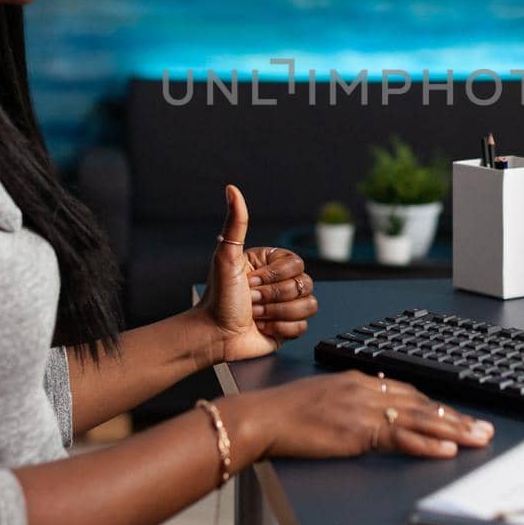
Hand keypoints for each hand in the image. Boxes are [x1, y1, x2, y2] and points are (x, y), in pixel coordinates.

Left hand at [203, 184, 318, 362]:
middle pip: (305, 284)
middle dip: (273, 297)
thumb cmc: (218, 297)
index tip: (250, 281)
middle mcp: (281, 282)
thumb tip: (231, 188)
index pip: (297, 263)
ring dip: (278, 313)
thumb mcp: (226, 256)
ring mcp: (287, 305)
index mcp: (271, 263)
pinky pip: (304, 326)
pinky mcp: (289, 327)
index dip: (275, 277)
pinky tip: (264, 327)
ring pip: (309, 304)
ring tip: (257, 315)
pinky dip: (281, 329)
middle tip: (251, 300)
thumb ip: (235, 222)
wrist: (214, 335)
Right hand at [234, 372, 494, 459]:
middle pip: (423, 404)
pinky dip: (426, 444)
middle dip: (456, 418)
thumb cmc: (285, 413)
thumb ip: (350, 404)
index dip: (438, 407)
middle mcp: (367, 390)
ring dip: (453, 431)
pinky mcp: (358, 430)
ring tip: (477, 439)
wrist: (262, 417)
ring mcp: (364, 409)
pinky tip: (445, 450)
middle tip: (484, 429)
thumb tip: (370, 417)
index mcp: (360, 380)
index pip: (409, 393)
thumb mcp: (325, 400)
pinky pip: (400, 438)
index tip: (459, 416)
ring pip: (420, 420)